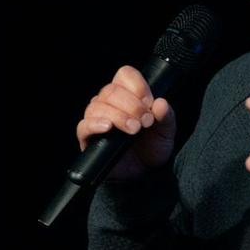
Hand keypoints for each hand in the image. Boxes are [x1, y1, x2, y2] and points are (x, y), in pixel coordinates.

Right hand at [76, 65, 176, 180]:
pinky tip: (108, 128)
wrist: (144, 174)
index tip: (149, 102)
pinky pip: (83, 125)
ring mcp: (97, 119)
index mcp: (128, 95)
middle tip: (145, 122)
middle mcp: (110, 104)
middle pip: (111, 90)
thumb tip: (161, 103)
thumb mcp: (166, 131)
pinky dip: (95, 124)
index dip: (137, 85)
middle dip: (132, 105)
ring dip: (118, 116)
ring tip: (134, 129)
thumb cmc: (151, 148)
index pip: (124, 75)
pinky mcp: (87, 137)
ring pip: (97, 105)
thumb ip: (166, 116)